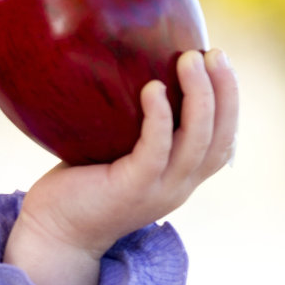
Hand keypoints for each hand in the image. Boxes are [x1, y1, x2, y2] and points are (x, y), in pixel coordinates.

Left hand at [4, 47, 238, 284]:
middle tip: (214, 52)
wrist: (54, 232)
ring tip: (189, 58)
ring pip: (197, 141)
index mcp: (181, 177)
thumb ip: (136, 126)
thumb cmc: (80, 185)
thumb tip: (134, 71)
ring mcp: (158, 190)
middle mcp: (179, 186)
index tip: (218, 62)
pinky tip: (153, 88)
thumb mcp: (119, 153)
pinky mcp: (132, 189)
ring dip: (200, 96)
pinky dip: (160, 117)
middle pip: (221, 137)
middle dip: (225, 90)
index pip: (224, 138)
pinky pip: (156, 149)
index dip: (230, 100)